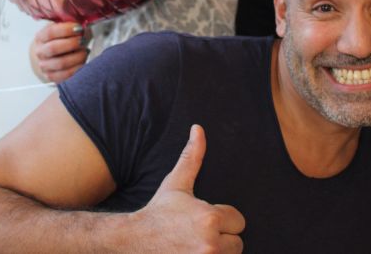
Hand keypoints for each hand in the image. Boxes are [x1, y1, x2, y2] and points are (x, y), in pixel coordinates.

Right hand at [29, 21, 90, 83]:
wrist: (48, 56)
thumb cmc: (59, 39)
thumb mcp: (60, 28)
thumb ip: (68, 22)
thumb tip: (81, 16)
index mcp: (41, 37)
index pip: (51, 32)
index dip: (66, 29)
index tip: (79, 27)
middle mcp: (40, 52)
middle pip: (54, 48)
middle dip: (72, 43)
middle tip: (82, 40)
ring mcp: (45, 66)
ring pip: (61, 63)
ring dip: (76, 57)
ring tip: (85, 51)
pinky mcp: (52, 77)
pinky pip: (65, 76)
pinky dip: (77, 69)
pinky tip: (82, 62)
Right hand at [135, 124, 244, 252]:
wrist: (132, 242)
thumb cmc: (158, 213)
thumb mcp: (176, 184)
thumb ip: (192, 157)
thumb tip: (198, 128)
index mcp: (209, 217)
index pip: (238, 221)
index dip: (222, 219)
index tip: (203, 220)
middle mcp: (210, 243)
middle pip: (237, 243)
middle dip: (222, 239)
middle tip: (198, 235)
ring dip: (217, 253)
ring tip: (195, 247)